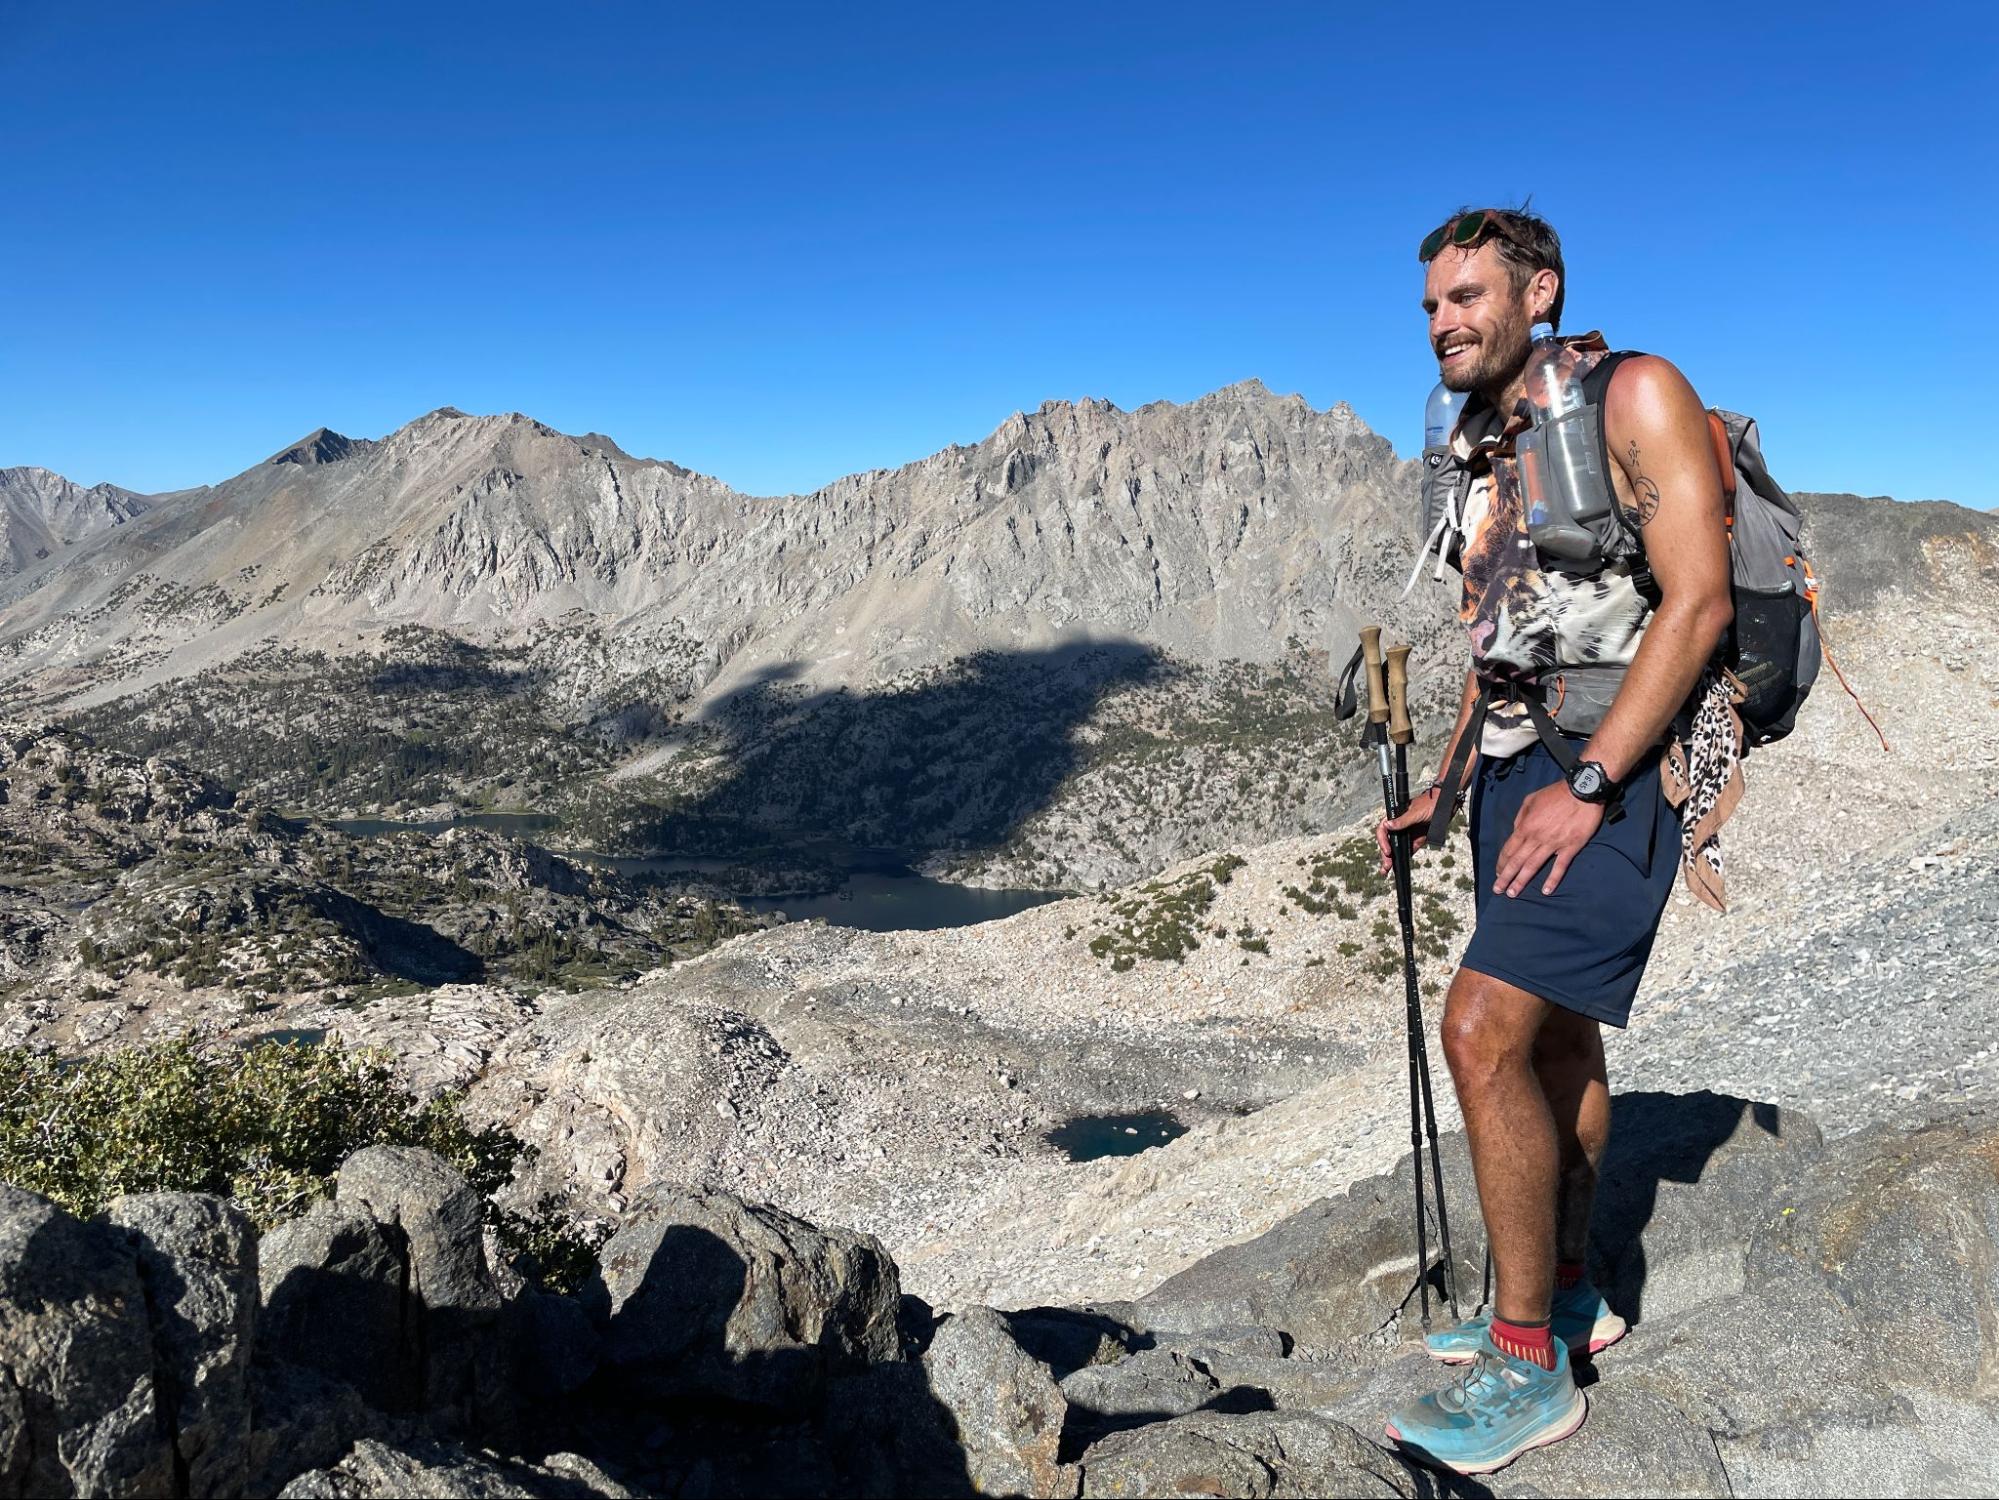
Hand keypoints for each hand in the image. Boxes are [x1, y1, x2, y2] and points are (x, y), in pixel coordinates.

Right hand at [1376, 786, 1441, 873]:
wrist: (1446, 804)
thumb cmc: (1430, 803)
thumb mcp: (1416, 812)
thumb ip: (1403, 820)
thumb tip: (1388, 825)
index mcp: (1395, 817)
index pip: (1383, 830)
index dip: (1383, 841)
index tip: (1388, 851)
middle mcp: (1399, 826)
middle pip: (1388, 842)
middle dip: (1385, 855)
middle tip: (1386, 866)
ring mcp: (1407, 833)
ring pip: (1396, 848)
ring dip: (1391, 859)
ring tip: (1386, 870)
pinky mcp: (1416, 839)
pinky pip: (1408, 850)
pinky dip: (1403, 858)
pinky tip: (1399, 866)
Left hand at [1493, 782, 1603, 896]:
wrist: (1582, 790)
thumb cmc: (1555, 794)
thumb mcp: (1530, 800)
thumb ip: (1520, 818)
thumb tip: (1515, 832)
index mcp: (1525, 826)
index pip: (1509, 849)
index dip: (1502, 863)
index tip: (1498, 873)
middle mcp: (1536, 838)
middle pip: (1517, 861)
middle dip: (1505, 877)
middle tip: (1498, 890)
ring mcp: (1553, 844)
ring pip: (1533, 866)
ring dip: (1521, 881)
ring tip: (1513, 894)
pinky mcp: (1571, 847)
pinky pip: (1560, 866)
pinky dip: (1552, 879)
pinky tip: (1546, 891)